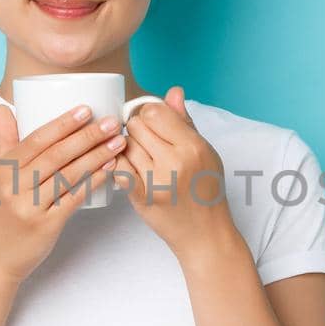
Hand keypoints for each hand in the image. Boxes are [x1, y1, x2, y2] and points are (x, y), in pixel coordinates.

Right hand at [0, 101, 127, 284]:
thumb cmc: (0, 214)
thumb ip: (4, 141)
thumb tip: (2, 107)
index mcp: (4, 170)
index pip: (36, 140)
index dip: (62, 124)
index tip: (86, 109)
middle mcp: (15, 187)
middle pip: (55, 155)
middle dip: (86, 136)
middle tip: (111, 123)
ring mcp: (30, 208)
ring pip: (67, 176)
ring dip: (96, 156)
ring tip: (117, 143)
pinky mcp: (45, 226)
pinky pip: (73, 199)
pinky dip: (93, 182)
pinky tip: (109, 169)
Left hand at [112, 85, 240, 258]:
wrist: (204, 234)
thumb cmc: (206, 191)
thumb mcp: (205, 152)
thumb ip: (185, 121)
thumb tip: (173, 91)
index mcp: (193, 146)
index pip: (155, 111)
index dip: (149, 114)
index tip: (152, 124)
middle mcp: (175, 161)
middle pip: (136, 125)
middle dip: (137, 130)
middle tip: (146, 143)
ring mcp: (156, 180)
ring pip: (124, 145)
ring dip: (128, 148)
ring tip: (142, 159)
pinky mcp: (140, 197)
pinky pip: (117, 168)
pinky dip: (119, 165)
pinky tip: (129, 169)